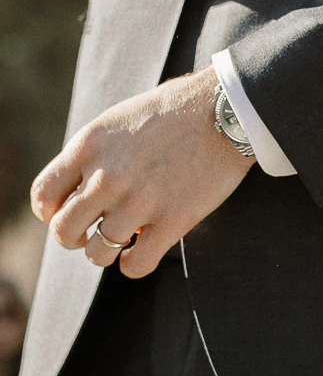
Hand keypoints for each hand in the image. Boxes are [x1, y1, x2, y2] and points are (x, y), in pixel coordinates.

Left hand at [31, 69, 252, 278]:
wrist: (226, 109)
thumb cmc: (175, 111)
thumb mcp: (118, 120)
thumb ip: (94, 154)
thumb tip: (80, 188)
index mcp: (88, 146)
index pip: (44, 195)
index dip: (50, 212)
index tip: (66, 213)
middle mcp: (106, 176)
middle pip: (64, 231)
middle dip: (74, 238)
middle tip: (91, 234)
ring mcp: (139, 201)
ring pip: (98, 253)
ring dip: (106, 253)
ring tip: (121, 242)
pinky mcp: (173, 220)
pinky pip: (137, 264)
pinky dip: (133, 265)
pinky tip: (140, 254)